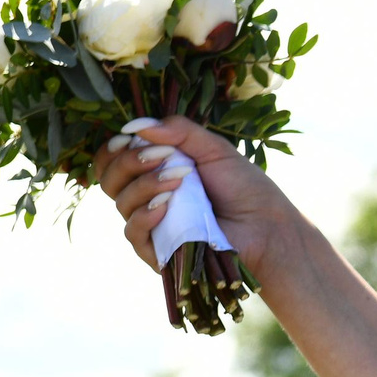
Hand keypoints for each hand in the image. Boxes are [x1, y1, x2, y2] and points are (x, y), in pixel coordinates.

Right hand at [97, 115, 303, 286]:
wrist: (268, 226)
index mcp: (153, 173)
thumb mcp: (213, 149)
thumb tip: (135, 124)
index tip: (129, 137)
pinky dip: (144, 215)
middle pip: (109, 180)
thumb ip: (178, 131)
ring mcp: (152, 227)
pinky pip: (133, 233)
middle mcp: (146, 199)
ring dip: (145, 185)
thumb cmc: (244, 188)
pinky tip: (165, 206)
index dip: (112, 149)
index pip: (111, 161)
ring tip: (180, 179)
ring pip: (120, 203)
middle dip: (130, 162)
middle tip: (163, 156)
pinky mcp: (160, 252)